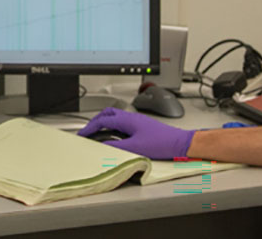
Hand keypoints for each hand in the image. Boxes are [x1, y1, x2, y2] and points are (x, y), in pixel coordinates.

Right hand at [77, 107, 193, 159]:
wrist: (179, 143)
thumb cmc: (161, 143)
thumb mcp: (135, 148)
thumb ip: (116, 147)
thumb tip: (101, 147)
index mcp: (127, 119)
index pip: (102, 120)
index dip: (90, 127)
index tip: (82, 134)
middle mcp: (132, 117)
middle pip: (108, 113)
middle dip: (96, 121)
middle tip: (88, 131)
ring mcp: (138, 120)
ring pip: (116, 117)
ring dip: (105, 122)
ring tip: (99, 133)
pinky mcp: (142, 126)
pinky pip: (123, 122)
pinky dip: (114, 126)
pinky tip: (116, 136)